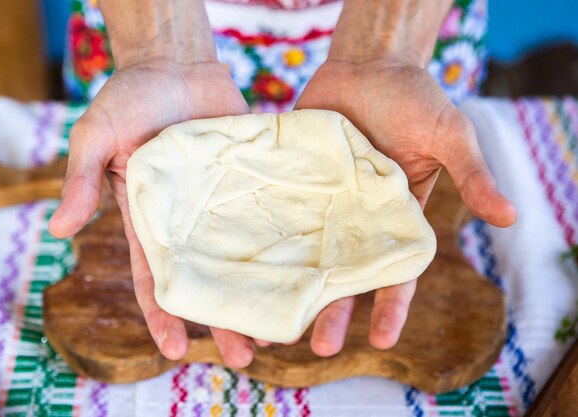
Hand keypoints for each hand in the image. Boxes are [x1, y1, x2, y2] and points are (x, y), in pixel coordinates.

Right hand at [48, 57, 260, 367]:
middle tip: (247, 356)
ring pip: (244, 258)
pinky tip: (307, 268)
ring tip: (285, 326)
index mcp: (152, 220)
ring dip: (260, 291)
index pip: (157, 278)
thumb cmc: (129, 97)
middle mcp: (191, 220)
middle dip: (222, 319)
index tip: (175, 350)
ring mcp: (225, 203)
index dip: (163, 315)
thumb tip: (58, 231)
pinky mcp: (253, 180)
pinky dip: (286, 243)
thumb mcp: (95, 137)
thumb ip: (80, 181)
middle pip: (209, 280)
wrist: (176, 61)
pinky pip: (271, 216)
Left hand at [294, 58, 516, 355]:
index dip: (391, 306)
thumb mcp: (450, 137)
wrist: (368, 64)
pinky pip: (279, 217)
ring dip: (295, 286)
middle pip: (345, 274)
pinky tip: (249, 268)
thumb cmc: (415, 99)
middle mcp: (356, 219)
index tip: (382, 341)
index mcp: (396, 219)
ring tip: (276, 319)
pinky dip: (266, 242)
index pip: (395, 272)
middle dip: (334, 310)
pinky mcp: (294, 184)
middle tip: (318, 347)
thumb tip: (510, 217)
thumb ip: (472, 177)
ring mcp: (322, 204)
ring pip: (307, 255)